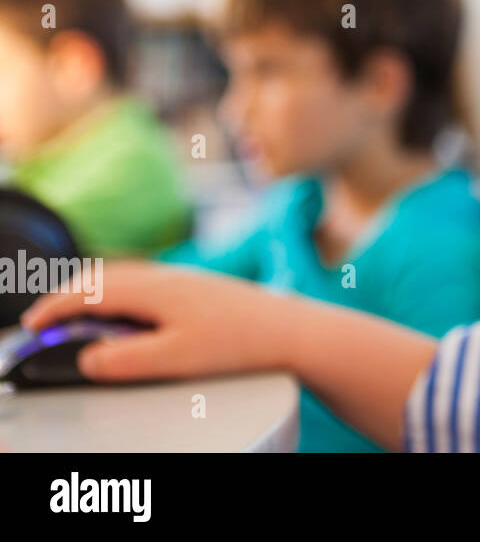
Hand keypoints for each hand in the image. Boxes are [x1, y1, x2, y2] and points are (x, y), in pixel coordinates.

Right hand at [20, 261, 292, 381]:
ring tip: (75, 315)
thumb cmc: (239, 342)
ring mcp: (183, 278)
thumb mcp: (175, 358)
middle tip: (43, 319)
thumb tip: (87, 358)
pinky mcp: (197, 286)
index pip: (90, 292)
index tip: (31, 325)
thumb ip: (125, 360)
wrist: (292, 329)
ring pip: (124, 276)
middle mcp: (166, 276)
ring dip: (94, 292)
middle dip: (68, 296)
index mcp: (154, 289)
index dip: (55, 308)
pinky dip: (119, 291)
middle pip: (103, 277)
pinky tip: (125, 310)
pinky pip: (144, 280)